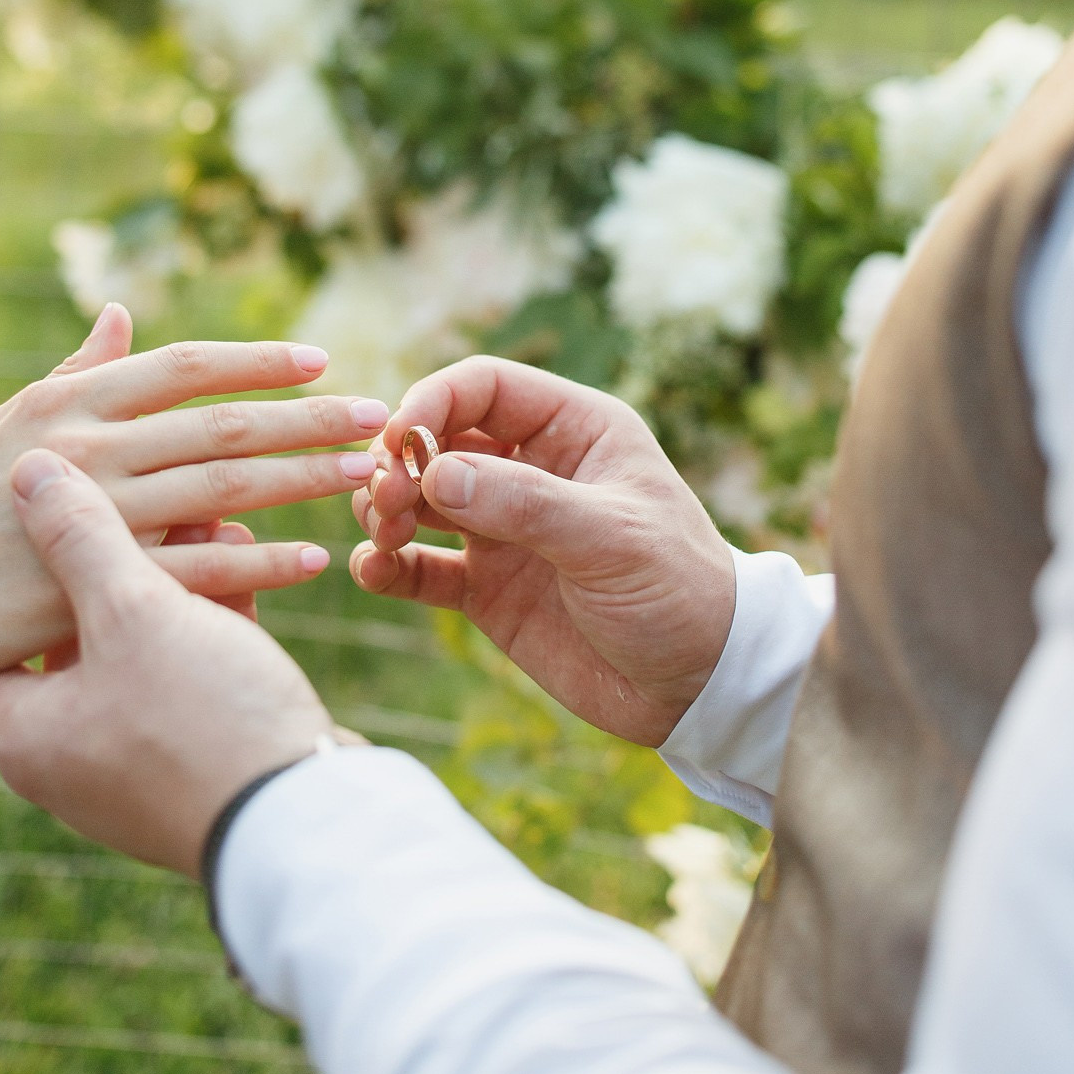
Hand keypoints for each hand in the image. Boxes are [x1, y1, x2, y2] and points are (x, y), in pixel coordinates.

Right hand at [0, 305, 382, 760]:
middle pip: (225, 426)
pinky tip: (311, 559)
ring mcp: (97, 519)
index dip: (258, 362)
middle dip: (309, 418)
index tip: (319, 360)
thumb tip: (121, 315)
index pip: (185, 367)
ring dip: (304, 480)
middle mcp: (90, 449)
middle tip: (378, 413)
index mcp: (68, 402)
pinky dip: (259, 565)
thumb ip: (73, 373)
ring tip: (366, 474)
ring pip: (226, 492)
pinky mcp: (96, 588)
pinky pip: (198, 573)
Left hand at [0, 450, 339, 876]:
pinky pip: (192, 672)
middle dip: (113, 559)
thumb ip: (80, 537)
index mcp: (25, 736)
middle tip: (135, 497)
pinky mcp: (204, 762)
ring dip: (175, 577)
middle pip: (68, 637)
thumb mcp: (131, 613)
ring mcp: (139, 766)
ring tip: (210, 509)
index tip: (30, 522)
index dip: (2, 578)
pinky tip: (249, 552)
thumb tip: (28, 470)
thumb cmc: (201, 719)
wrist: (306, 823)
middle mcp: (70, 760)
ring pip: (140, 648)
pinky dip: (214, 614)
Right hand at [350, 357, 734, 745]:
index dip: (432, 401)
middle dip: (399, 461)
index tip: (399, 441)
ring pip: (419, 498)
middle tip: (387, 501)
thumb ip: (524, 503)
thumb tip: (433, 472)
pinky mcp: (487, 588)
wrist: (701, 686)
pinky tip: (373, 573)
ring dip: (386, 509)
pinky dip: (387, 566)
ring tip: (386, 537)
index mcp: (574, 430)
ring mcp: (504, 529)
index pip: (484, 386)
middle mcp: (532, 469)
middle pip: (438, 438)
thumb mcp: (612, 539)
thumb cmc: (679, 591)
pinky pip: (419, 567)